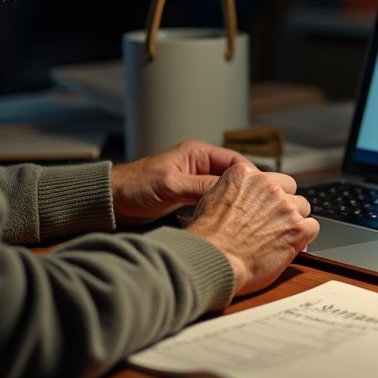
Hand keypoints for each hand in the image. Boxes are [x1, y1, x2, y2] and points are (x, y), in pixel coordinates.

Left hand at [110, 139, 253, 224]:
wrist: (110, 203)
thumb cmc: (134, 187)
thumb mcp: (170, 185)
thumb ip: (200, 186)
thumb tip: (232, 192)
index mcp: (198, 153)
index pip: (236, 162)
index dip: (254, 177)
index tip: (267, 191)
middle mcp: (200, 166)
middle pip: (235, 178)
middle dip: (249, 192)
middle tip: (265, 207)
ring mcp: (195, 183)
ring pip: (226, 193)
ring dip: (236, 204)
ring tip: (252, 218)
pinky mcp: (189, 200)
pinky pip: (214, 204)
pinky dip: (223, 212)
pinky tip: (231, 224)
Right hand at [185, 162, 319, 296]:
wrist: (212, 259)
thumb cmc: (207, 237)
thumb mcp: (211, 200)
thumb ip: (232, 192)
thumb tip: (240, 198)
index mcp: (245, 174)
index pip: (270, 178)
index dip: (269, 195)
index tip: (265, 207)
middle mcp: (268, 186)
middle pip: (289, 190)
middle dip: (284, 205)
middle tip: (274, 222)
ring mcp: (284, 207)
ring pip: (303, 207)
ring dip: (294, 220)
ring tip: (281, 236)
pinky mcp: (297, 229)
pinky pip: (313, 227)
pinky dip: (305, 237)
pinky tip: (293, 245)